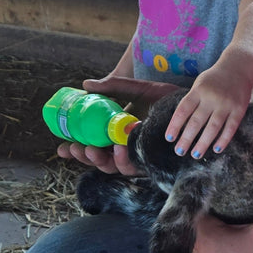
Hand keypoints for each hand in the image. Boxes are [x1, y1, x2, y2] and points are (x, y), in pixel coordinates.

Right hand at [57, 75, 181, 175]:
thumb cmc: (164, 97)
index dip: (74, 150)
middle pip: (98, 160)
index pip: (90, 145)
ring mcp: (138, 155)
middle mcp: (124, 147)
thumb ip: (112, 86)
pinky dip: (124, 159)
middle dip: (84, 158)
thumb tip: (85, 84)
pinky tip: (121, 148)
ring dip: (101, 161)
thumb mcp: (136, 89)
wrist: (191, 104)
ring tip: (94, 149)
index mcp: (116, 133)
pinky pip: (134, 167)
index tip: (62, 148)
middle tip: (77, 148)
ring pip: (113, 168)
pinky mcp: (151, 161)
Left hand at [165, 59, 252, 157]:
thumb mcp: (199, 84)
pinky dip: (223, 140)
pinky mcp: (239, 110)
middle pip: (196, 121)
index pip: (183, 110)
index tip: (169, 138)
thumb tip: (180, 124)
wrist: (239, 67)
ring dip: (203, 143)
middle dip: (186, 138)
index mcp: (199, 90)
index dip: (175, 125)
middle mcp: (211, 97)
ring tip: (195, 155)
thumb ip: (191, 101)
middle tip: (179, 151)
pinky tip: (216, 149)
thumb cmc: (214, 79)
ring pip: (213, 127)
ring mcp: (226, 104)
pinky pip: (230, 128)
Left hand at [191, 160, 252, 252]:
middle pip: (209, 222)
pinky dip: (236, 247)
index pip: (199, 204)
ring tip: (252, 216)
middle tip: (245, 192)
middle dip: (227, 208)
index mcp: (203, 240)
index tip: (226, 175)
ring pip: (218, 241)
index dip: (214, 189)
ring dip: (233, 230)